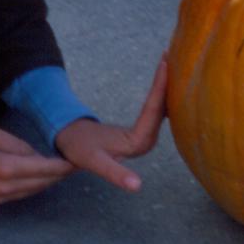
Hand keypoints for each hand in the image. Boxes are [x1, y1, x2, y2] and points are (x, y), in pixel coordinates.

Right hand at [0, 124, 75, 203]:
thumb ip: (19, 146)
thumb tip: (36, 156)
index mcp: (7, 168)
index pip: (44, 169)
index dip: (62, 167)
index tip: (75, 163)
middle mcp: (4, 187)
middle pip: (40, 183)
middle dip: (57, 176)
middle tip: (71, 168)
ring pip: (30, 192)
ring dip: (45, 183)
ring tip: (58, 174)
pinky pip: (17, 196)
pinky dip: (30, 188)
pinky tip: (35, 180)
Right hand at [54, 59, 168, 192]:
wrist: (75, 147)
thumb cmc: (81, 151)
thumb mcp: (93, 162)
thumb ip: (115, 174)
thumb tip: (136, 186)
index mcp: (137, 145)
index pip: (153, 112)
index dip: (160, 90)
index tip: (164, 67)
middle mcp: (147, 141)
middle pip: (160, 108)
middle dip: (165, 82)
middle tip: (168, 56)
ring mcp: (147, 135)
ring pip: (159, 107)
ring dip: (164, 84)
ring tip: (168, 59)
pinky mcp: (144, 130)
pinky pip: (154, 108)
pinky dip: (158, 91)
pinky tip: (164, 75)